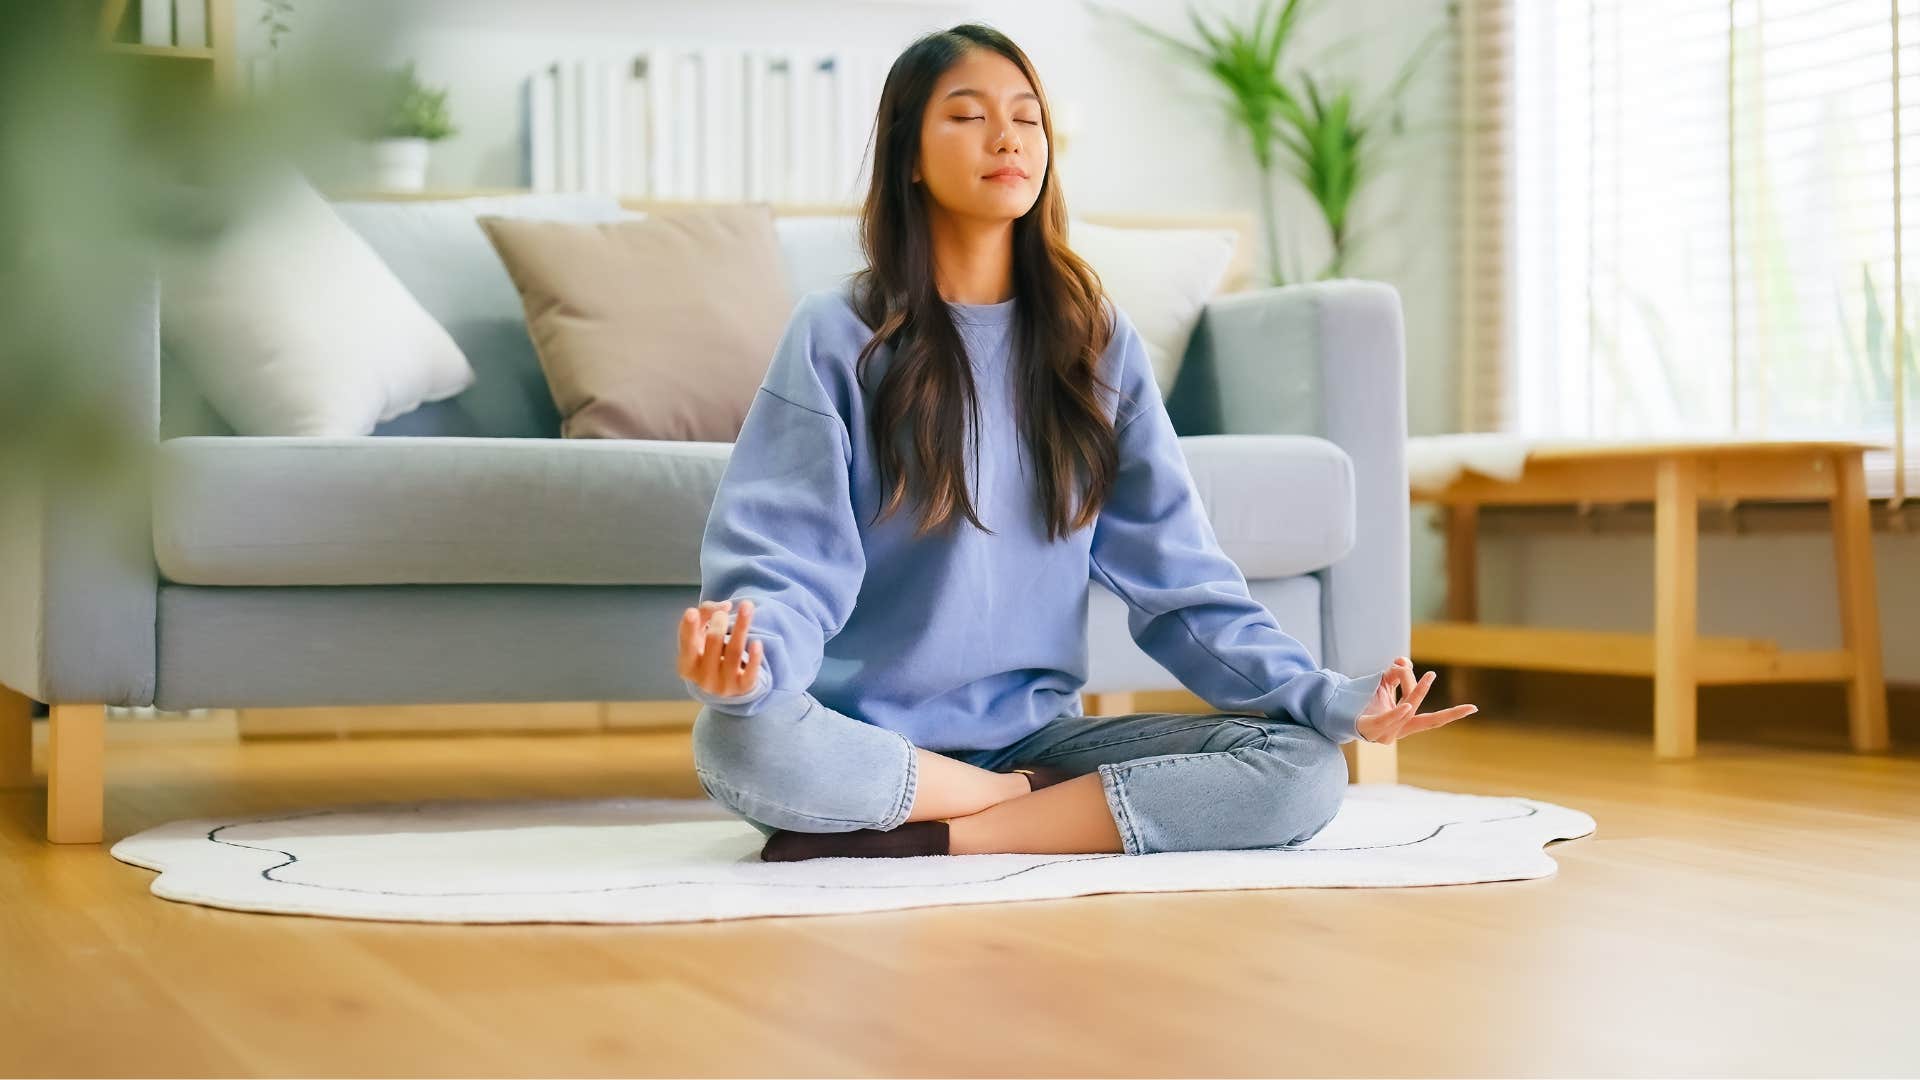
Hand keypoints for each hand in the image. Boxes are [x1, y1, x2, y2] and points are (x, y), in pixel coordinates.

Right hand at [677, 599, 763, 699]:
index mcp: (687, 665)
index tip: (692, 612)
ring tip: (747, 607)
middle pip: (713, 642)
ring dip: (741, 627)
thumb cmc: (708, 651)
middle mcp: (703, 678)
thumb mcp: (699, 633)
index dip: (689, 628)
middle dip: (719, 623)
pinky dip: (754, 658)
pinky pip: (750, 674)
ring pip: (734, 652)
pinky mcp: (743, 687)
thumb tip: (726, 606)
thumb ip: (705, 613)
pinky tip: (757, 643)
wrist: (726, 681)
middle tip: (723, 613)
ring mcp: (723, 685)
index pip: (686, 645)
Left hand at [1354, 656, 1476, 744]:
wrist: (1334, 710)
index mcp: (1404, 723)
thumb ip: (1397, 672)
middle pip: (1427, 721)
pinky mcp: (1369, 730)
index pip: (1432, 719)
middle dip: (1449, 715)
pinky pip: (1386, 720)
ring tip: (1428, 676)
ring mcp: (1384, 734)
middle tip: (1470, 707)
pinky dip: (1396, 714)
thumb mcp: (1384, 682)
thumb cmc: (1363, 700)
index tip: (1474, 708)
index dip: (1453, 714)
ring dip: (1416, 691)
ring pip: (1407, 707)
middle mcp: (1398, 731)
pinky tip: (1407, 707)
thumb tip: (1404, 660)